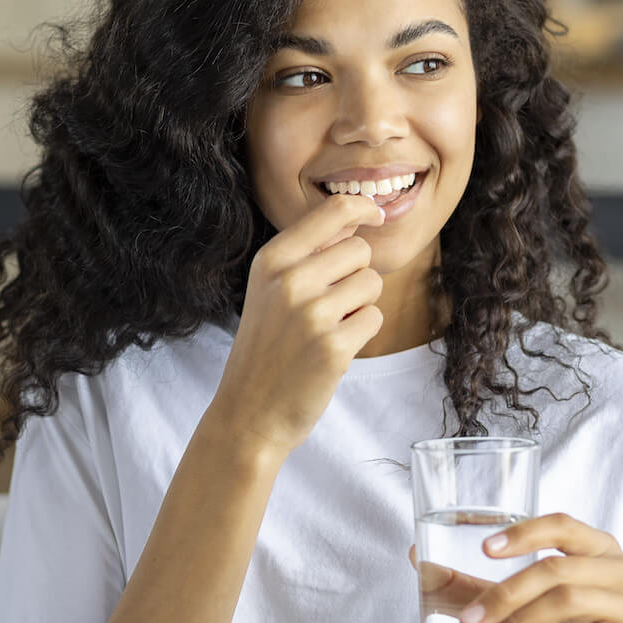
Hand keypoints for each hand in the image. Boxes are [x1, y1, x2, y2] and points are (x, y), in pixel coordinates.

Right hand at [208, 193, 386, 457]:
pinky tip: (333, 349)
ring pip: (371, 284)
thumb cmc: (264, 349)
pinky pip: (374, 318)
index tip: (375, 216)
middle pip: (360, 250)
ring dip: (360, 305)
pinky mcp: (334, 347)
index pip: (333, 210)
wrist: (248, 414)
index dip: (363, 207)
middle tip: (330, 305)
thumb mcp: (268, 291)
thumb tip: (356, 218)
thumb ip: (307, 254)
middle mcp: (290, 281)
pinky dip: (361, 333)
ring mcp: (312, 314)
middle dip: (356, 274)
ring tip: (329, 328)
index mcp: (271, 260)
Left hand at [408, 514, 622, 622]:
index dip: (523, 534)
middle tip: (467, 621)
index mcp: (598, 549)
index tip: (483, 550)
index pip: (562, 525)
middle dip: (503, 594)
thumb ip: (472, 585)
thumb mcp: (514, 613)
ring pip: (566, 603)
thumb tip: (416, 557)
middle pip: (557, 568)